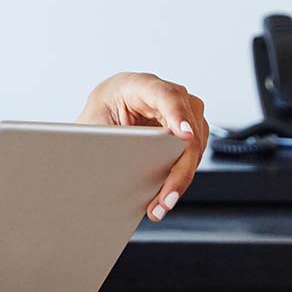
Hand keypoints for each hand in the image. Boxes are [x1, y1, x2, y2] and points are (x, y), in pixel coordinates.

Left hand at [77, 71, 208, 221]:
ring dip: (180, 180)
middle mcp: (170, 95)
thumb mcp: (96, 121)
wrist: (107, 109)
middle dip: (179, 169)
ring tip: (160, 206)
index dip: (177, 116)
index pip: (167, 96)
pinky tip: (164, 199)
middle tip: (166, 198)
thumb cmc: (102, 110)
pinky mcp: (191, 131)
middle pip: (189, 131)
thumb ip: (109, 137)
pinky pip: (192, 157)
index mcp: (141, 84)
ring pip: (195, 148)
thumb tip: (116, 166)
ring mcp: (185, 113)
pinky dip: (179, 179)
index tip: (183, 137)